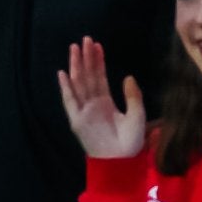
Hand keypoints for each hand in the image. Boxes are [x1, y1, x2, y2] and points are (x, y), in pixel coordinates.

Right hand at [56, 34, 148, 157]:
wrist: (121, 162)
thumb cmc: (130, 142)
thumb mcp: (138, 115)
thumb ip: (134, 96)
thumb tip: (128, 76)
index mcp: (106, 102)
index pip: (100, 77)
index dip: (98, 61)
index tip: (97, 45)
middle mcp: (93, 104)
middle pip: (87, 76)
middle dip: (85, 58)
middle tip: (84, 39)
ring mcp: (84, 111)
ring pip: (78, 84)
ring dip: (76, 66)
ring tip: (74, 49)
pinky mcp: (77, 121)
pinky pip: (70, 101)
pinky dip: (66, 88)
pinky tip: (63, 73)